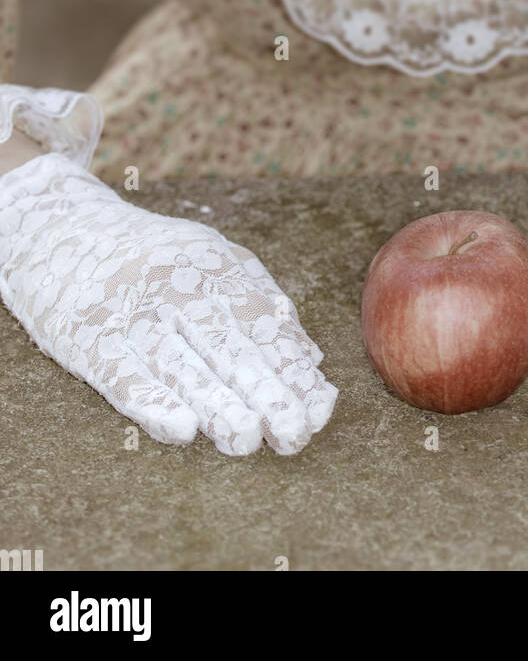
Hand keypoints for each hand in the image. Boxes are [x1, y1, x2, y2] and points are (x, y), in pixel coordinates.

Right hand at [0, 153, 336, 454]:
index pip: (260, 324)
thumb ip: (263, 305)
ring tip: (247, 439)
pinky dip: (152, 402)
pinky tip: (181, 429)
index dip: (291, 369)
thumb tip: (312, 360)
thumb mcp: (214, 261)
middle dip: (265, 391)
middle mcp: (176, 285)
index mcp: (214, 266)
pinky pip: (123, 374)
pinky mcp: (89, 337)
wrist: (66, 231)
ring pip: (180, 364)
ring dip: (216, 404)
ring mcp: (132, 310)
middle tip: (295, 433)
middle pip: (226, 345)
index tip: (319, 408)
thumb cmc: (157, 258)